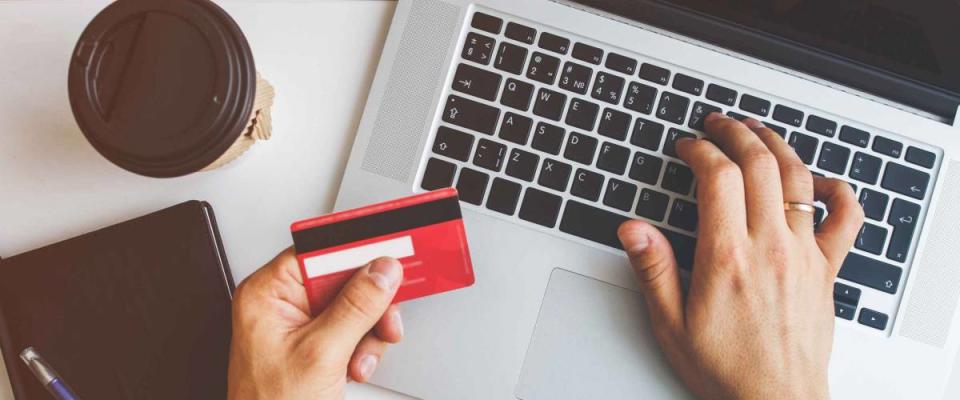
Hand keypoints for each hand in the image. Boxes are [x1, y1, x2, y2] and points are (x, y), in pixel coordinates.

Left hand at [227, 249, 404, 399]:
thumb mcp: (321, 353)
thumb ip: (355, 308)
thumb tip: (381, 271)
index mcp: (267, 294)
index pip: (318, 251)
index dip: (355, 250)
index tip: (388, 249)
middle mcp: (281, 304)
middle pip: (342, 278)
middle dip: (368, 304)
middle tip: (384, 318)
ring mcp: (299, 326)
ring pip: (354, 305)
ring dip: (368, 333)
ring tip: (359, 357)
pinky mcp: (315, 344)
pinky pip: (352, 330)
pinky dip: (362, 348)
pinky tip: (353, 367)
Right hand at [619, 113, 862, 399]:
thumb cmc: (726, 368)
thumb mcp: (671, 324)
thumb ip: (653, 270)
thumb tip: (632, 230)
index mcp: (727, 257)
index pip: (717, 177)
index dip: (699, 150)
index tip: (686, 146)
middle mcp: (770, 247)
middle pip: (759, 164)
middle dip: (736, 133)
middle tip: (718, 124)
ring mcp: (804, 255)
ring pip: (797, 179)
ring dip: (777, 146)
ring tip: (757, 131)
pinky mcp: (826, 269)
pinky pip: (845, 220)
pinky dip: (838, 191)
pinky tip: (822, 180)